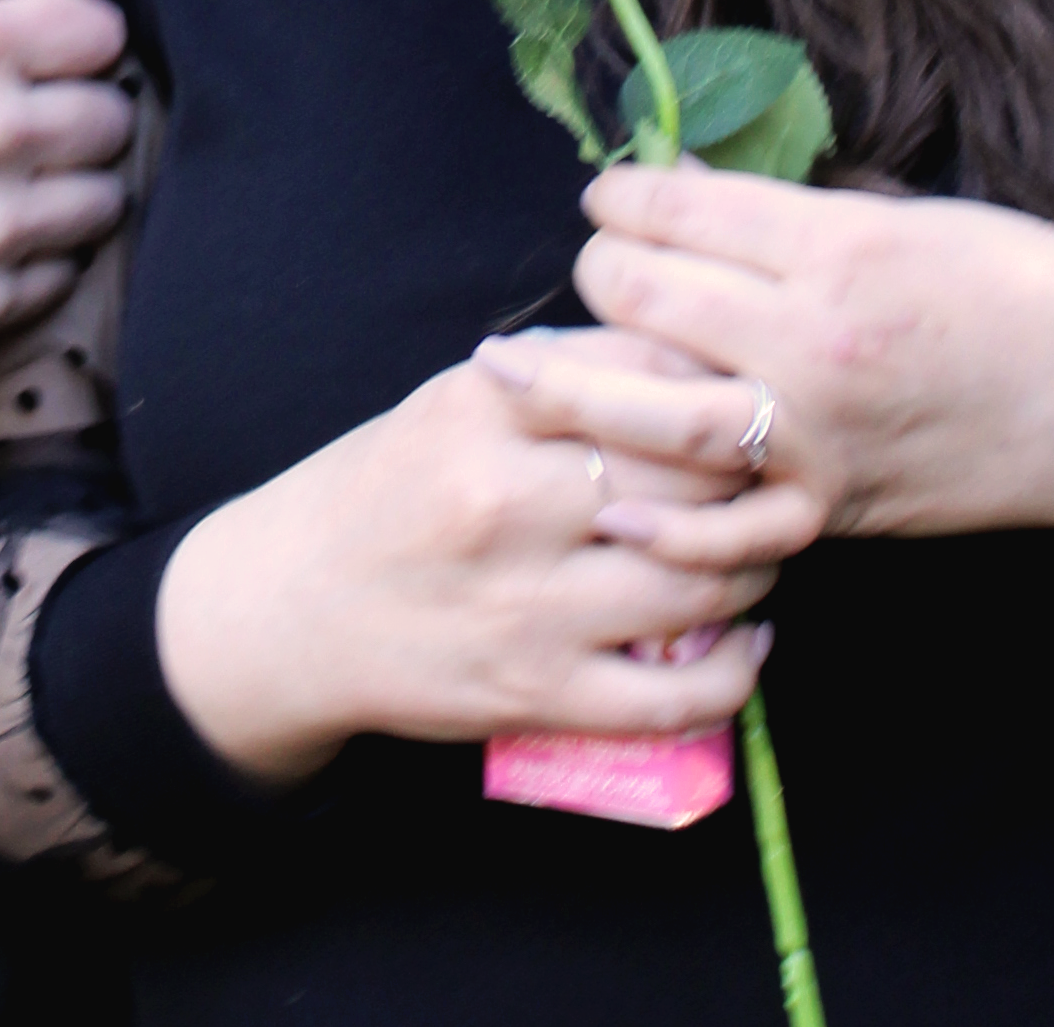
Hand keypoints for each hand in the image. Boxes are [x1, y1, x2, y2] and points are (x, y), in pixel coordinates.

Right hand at [0, 0, 133, 334]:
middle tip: (31, 118)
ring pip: (102, 199)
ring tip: (14, 178)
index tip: (47, 52)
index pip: (98, 31)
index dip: (76, 38)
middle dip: (81, 110)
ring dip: (74, 186)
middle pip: (110, 116)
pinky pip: (61, 275)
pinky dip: (39, 256)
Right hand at [153, 334, 812, 786]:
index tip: (739, 397)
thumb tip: (681, 357)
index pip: (648, 380)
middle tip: (768, 475)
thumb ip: (556, 380)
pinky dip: (738, 668)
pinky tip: (748, 636)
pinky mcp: (538, 696)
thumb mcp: (448, 402)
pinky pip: (679, 694)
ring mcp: (527, 607)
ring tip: (758, 548)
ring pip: (703, 582)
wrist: (286, 609)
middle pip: (691, 480)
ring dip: (756, 566)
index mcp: (484, 408)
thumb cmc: (379, 491)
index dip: (717, 388)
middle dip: (750, 477)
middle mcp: (507, 501)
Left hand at [576, 165, 1053, 542]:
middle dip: (598, 271)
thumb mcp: (904, 212)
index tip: (611, 193)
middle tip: (598, 265)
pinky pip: (718, 530)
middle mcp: (809, 344)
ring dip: (572, 385)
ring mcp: (814, 438)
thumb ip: (791, 214)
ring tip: (517, 371)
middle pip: (637, 296)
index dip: (622, 192)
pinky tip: (610, 495)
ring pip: (646, 411)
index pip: (672, 209)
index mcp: (832, 249)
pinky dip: (657, 519)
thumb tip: (686, 194)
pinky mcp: (830, 510)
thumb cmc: (1022, 283)